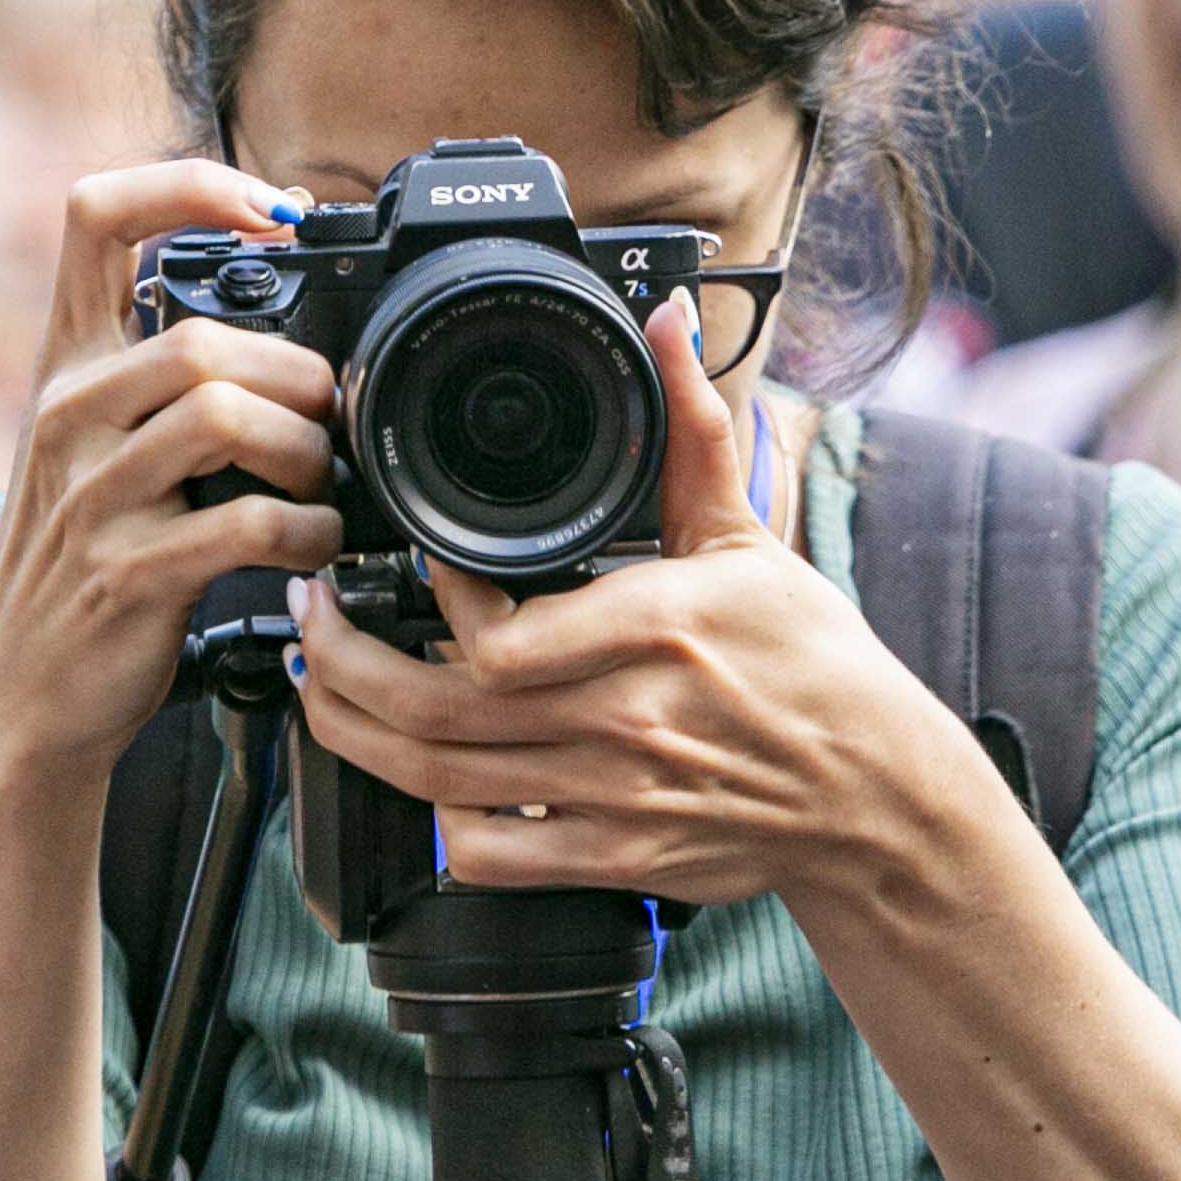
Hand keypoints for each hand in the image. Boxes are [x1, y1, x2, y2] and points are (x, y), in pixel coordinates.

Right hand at [0, 160, 344, 770]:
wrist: (24, 698)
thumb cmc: (87, 560)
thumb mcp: (99, 447)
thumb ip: (165, 375)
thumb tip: (292, 311)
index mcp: (63, 363)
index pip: (95, 213)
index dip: (189, 184)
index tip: (273, 213)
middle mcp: (64, 415)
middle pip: (201, 336)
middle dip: (297, 377)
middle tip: (327, 423)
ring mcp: (87, 495)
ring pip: (223, 416)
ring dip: (306, 452)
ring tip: (323, 485)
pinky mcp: (122, 573)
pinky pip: (243, 524)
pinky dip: (306, 531)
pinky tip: (311, 545)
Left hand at [286, 300, 990, 910]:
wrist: (870, 790)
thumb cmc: (813, 664)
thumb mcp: (748, 539)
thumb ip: (690, 431)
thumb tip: (665, 321)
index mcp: (659, 631)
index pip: (501, 638)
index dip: (431, 599)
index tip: (405, 558)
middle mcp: (628, 721)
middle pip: (441, 711)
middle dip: (344, 666)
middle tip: (311, 619)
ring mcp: (616, 799)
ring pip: (443, 784)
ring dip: (358, 734)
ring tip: (320, 684)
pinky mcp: (615, 859)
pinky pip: (489, 858)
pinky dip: (434, 825)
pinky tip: (413, 777)